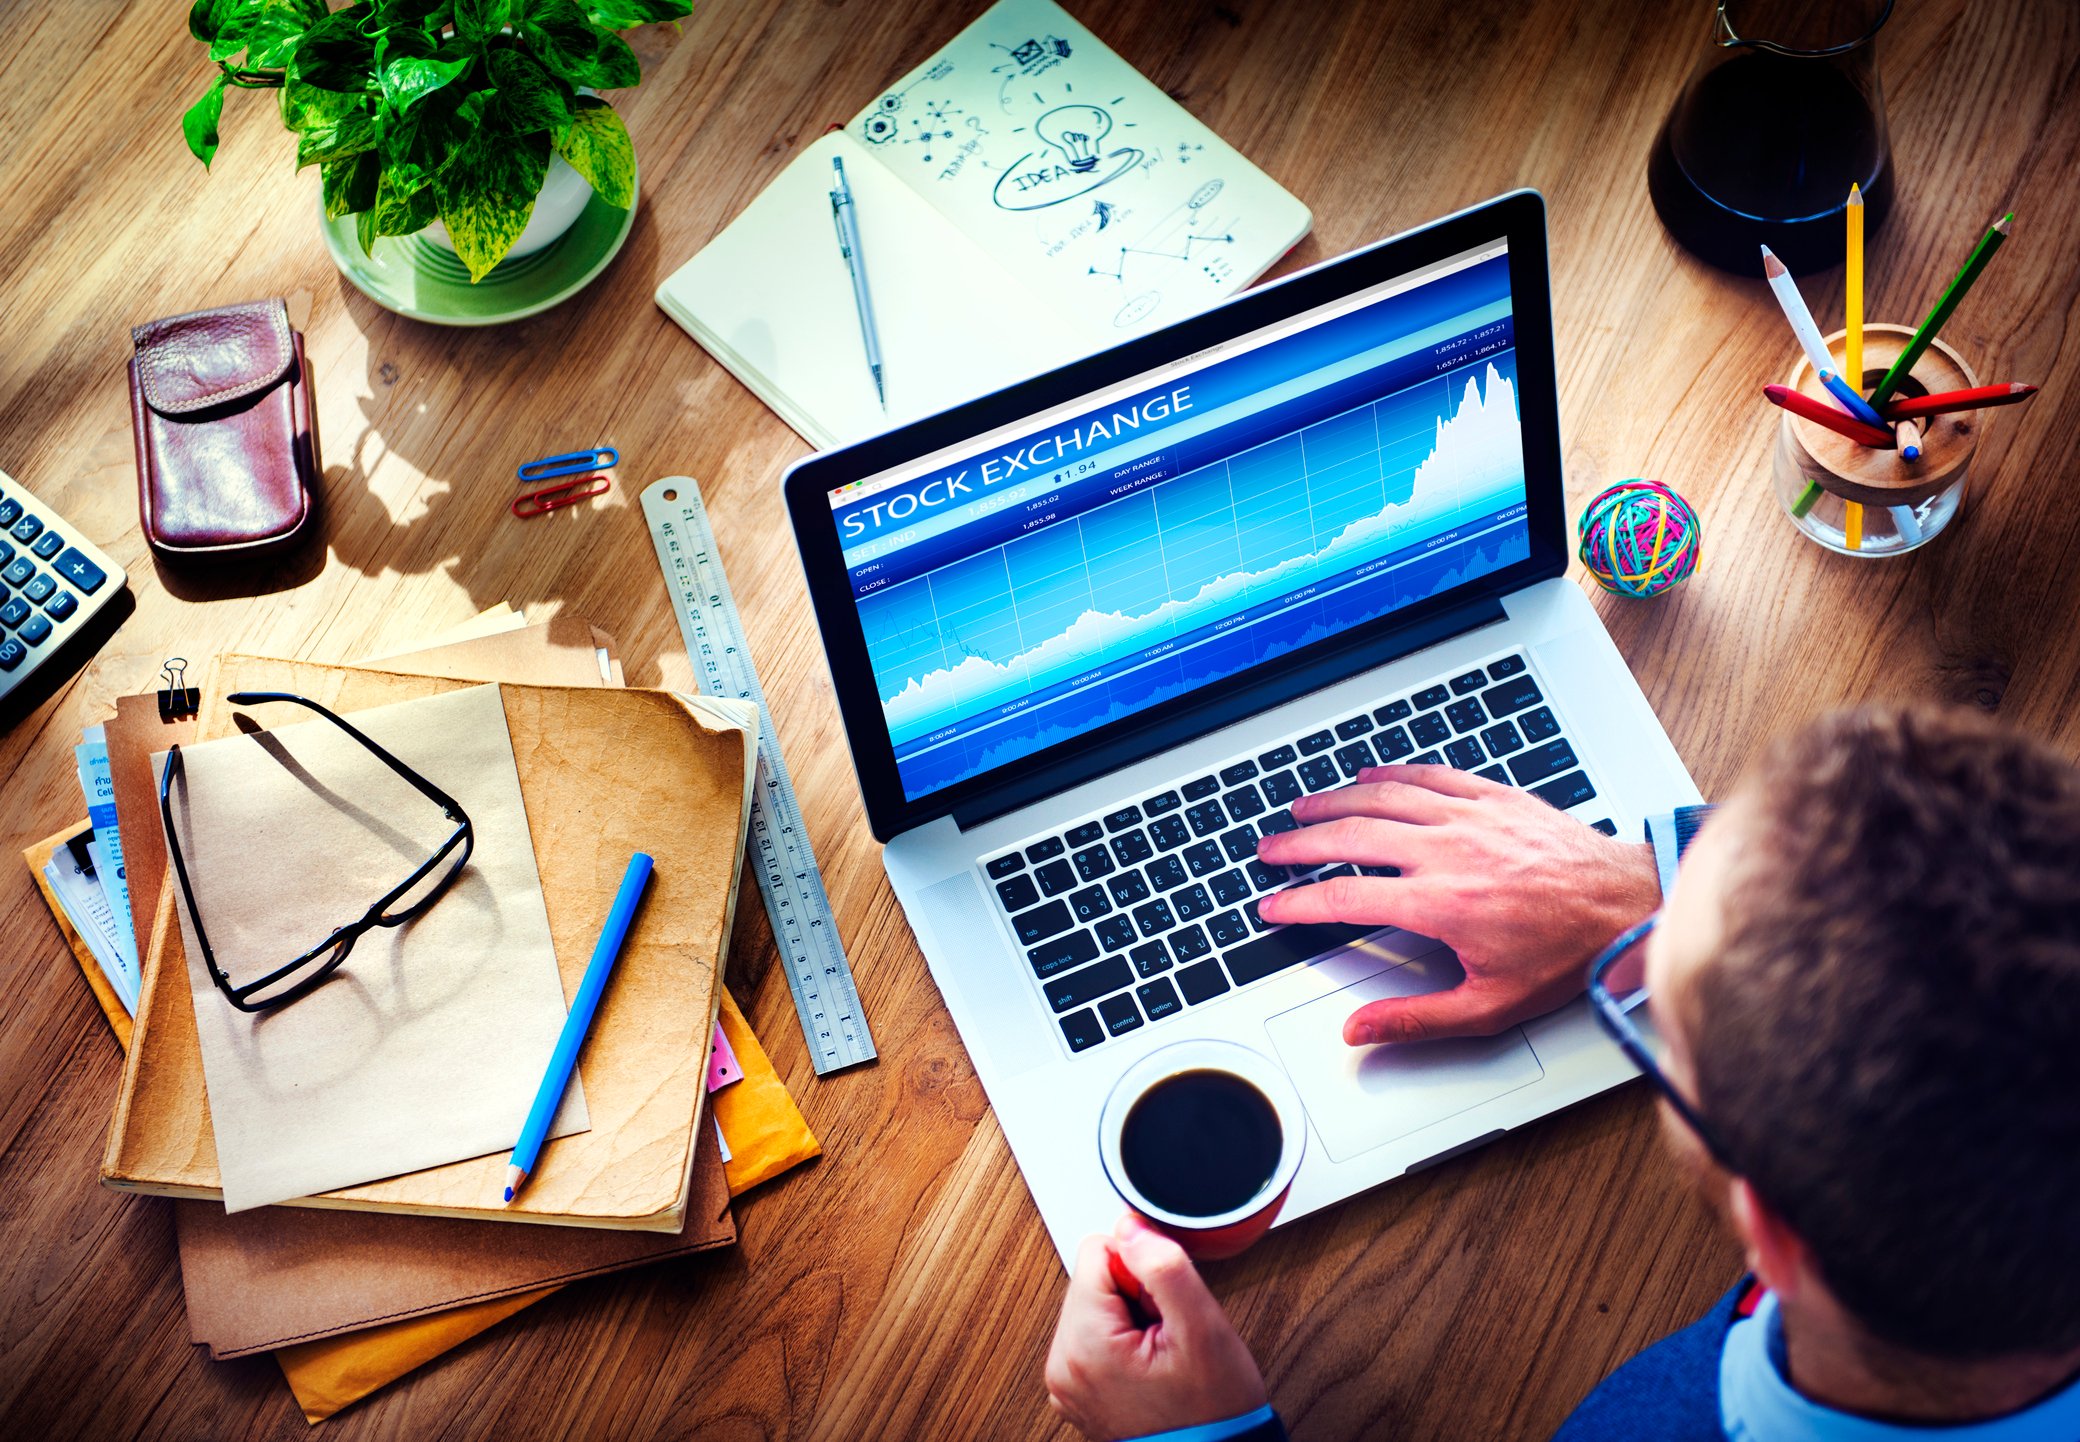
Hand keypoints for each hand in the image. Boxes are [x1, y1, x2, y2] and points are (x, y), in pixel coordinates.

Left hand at [1045, 1213, 1267, 1440]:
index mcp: (1082, 1346)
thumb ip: (1163, 1266)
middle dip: (1136, 1295)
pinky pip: (1096, 1335)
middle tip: (1166, 1336)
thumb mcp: (1202, 1329)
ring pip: (1096, 1304)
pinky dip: (1125, 1340)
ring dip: (1133, 1317)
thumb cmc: (1213, 1412)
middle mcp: (1062, 1365)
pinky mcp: (1078, 1389)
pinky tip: (1151, 1366)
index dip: (1142, 1271)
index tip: (1164, 1310)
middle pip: (1094, 1278)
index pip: (1097, 1251)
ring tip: (1161, 1353)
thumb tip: (1130, 1225)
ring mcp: (1066, 1381)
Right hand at [1256, 763, 1659, 1044]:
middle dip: (1299, 844)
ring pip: (1381, 798)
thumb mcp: (1490, 1006)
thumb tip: (1359, 1031)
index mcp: (1439, 904)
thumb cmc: (1568, 954)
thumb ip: (1416, 1019)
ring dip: (1334, 802)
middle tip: (1271, 850)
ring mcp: (1469, 817)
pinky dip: (1390, 774)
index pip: (1344, 897)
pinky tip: (1368, 776)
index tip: (1274, 907)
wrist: (1627, 905)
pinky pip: (1428, 776)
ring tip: (1302, 809)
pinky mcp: (1493, 797)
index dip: (1298, 903)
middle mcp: (1447, 852)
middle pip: (1350, 837)